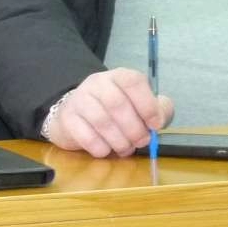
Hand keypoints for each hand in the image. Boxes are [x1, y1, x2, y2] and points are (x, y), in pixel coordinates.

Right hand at [47, 68, 173, 157]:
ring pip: (101, 121)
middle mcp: (97, 83)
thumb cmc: (114, 113)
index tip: (155, 125)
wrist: (75, 115)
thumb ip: (158, 110)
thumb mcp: (139, 106)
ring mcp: (79, 99)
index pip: (132, 81)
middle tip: (140, 142)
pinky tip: (105, 149)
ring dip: (119, 142)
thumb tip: (160, 118)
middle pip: (117, 103)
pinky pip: (87, 136)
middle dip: (134, 129)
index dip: (147, 105)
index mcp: (118, 77)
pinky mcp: (67, 118)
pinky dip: (101, 148)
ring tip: (125, 148)